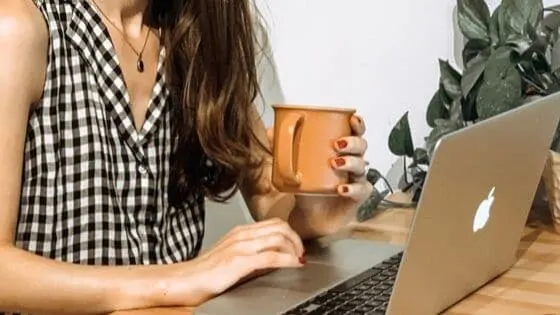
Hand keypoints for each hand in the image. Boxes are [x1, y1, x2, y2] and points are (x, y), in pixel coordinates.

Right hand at [190, 218, 304, 297]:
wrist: (182, 280)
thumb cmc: (203, 272)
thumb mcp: (231, 256)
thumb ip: (251, 254)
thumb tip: (274, 259)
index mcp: (240, 232)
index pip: (274, 223)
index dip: (291, 234)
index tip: (297, 247)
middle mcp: (241, 234)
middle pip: (280, 226)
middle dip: (296, 240)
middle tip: (301, 254)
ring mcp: (240, 246)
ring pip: (279, 237)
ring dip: (295, 248)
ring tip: (298, 260)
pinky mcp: (239, 261)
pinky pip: (272, 256)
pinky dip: (288, 260)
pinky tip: (293, 265)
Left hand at [268, 114, 372, 235]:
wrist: (310, 216)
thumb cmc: (308, 187)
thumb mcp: (293, 166)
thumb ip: (282, 149)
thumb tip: (271, 131)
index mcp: (341, 151)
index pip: (355, 133)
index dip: (357, 124)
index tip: (352, 119)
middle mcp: (352, 163)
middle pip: (361, 146)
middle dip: (352, 142)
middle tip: (337, 144)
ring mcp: (356, 180)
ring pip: (361, 166)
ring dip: (350, 162)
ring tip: (336, 163)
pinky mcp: (356, 198)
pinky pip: (360, 191)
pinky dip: (352, 189)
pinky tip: (342, 188)